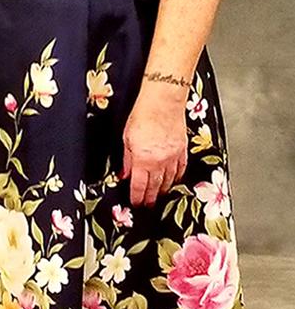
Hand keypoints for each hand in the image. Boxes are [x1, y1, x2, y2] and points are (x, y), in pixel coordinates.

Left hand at [121, 88, 187, 206]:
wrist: (163, 102)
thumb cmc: (143, 115)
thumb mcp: (127, 138)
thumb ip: (127, 159)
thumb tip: (125, 174)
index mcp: (143, 160)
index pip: (139, 186)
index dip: (137, 197)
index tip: (136, 203)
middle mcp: (160, 162)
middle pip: (155, 187)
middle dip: (151, 198)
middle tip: (148, 206)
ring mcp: (173, 157)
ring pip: (169, 181)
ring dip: (164, 190)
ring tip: (160, 196)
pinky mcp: (182, 150)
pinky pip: (181, 170)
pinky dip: (177, 178)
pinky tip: (174, 181)